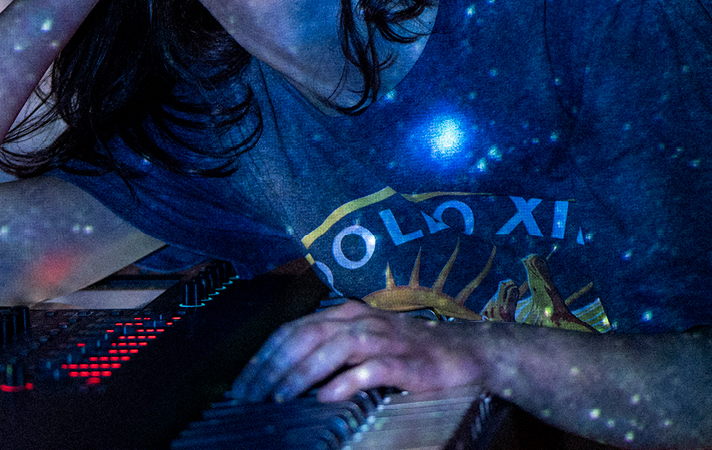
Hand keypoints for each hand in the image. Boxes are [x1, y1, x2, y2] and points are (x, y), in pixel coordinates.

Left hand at [231, 301, 491, 403]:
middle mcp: (362, 321)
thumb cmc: (410, 351)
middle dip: (275, 366)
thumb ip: (329, 352)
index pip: (294, 329)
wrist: (467, 351)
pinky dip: (346, 381)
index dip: (265, 356)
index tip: (243, 384)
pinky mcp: (408, 362)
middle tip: (252, 395)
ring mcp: (386, 339)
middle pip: (307, 335)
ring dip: (304, 371)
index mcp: (346, 315)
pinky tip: (328, 397)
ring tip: (282, 395)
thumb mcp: (364, 343)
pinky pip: (372, 368)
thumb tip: (284, 377)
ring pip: (335, 347)